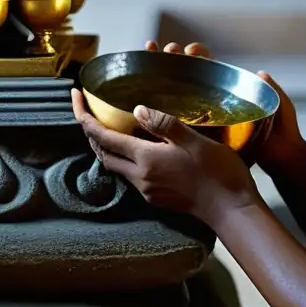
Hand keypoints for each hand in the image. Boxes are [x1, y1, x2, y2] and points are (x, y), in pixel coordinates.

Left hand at [72, 89, 260, 226]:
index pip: (104, 137)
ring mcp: (148, 190)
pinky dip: (124, 157)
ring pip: (115, 165)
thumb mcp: (194, 140)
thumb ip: (164, 123)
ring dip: (107, 146)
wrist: (230, 209)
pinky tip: (136, 146)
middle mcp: (140, 178)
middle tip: (88, 109)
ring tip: (109, 124)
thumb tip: (138, 109)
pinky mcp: (156, 197)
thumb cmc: (217, 172)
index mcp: (146, 160)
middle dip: (90, 131)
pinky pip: (130, 174)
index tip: (75, 97)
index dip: (85, 117)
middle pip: (103, 153)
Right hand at [146, 40, 305, 174]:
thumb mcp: (279, 104)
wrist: (281, 158)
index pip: (208, 66)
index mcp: (229, 89)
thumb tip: (260, 72)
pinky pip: (176, 124)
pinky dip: (158, 112)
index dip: (196, 55)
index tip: (189, 51)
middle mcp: (214, 101)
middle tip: (162, 51)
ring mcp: (204, 119)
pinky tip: (143, 103)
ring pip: (176, 96)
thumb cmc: (283, 129)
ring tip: (147, 63)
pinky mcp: (200, 137)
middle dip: (171, 60)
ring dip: (159, 78)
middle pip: (186, 76)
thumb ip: (271, 89)